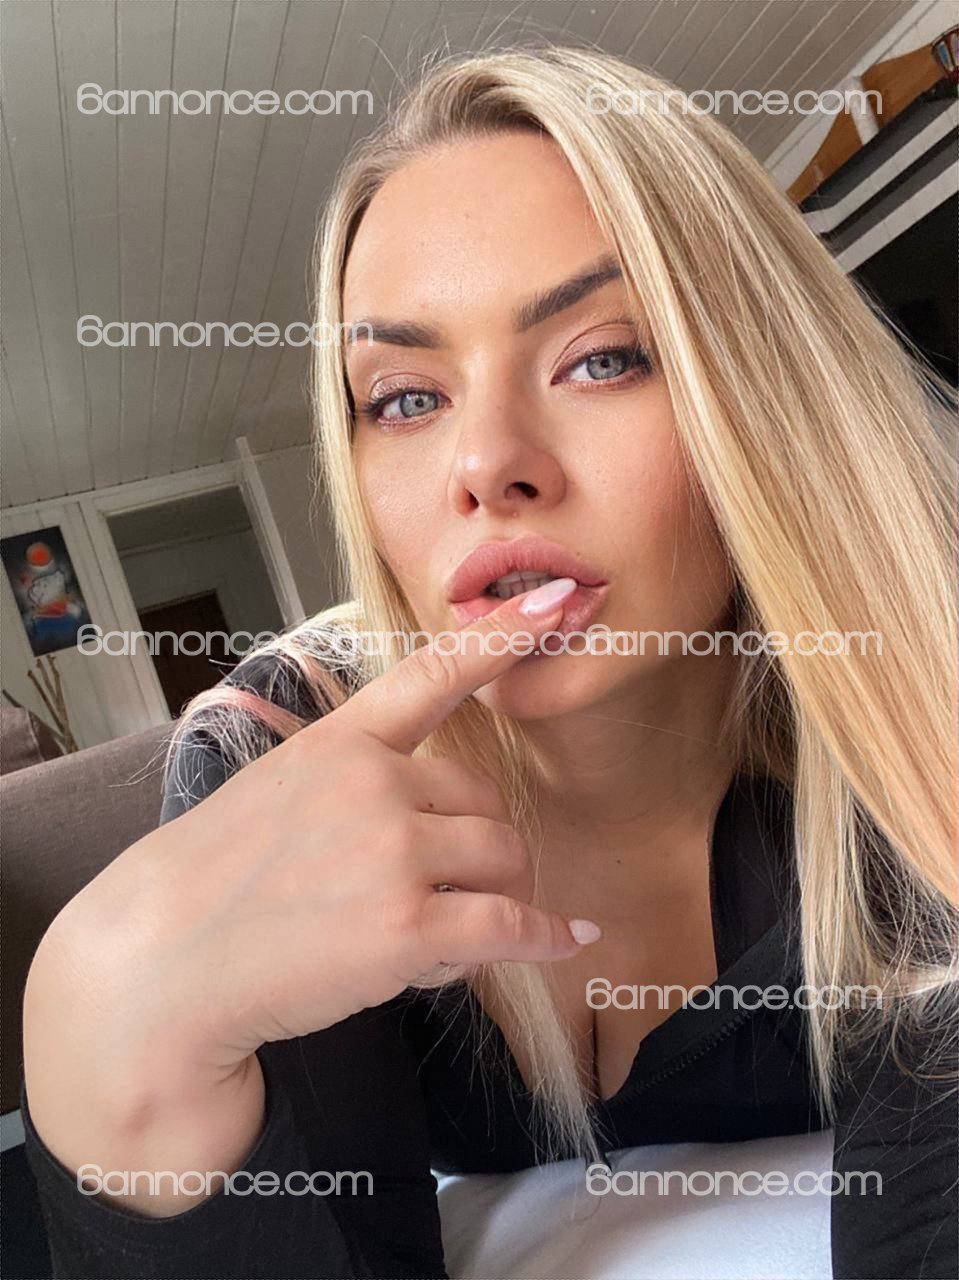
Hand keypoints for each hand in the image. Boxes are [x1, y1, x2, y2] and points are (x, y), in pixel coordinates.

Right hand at [22, 577, 599, 1211]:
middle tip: (424, 894)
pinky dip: (545, 934)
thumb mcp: (275, 791)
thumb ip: (352, 781)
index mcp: (339, 742)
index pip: (433, 675)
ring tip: (429, 933)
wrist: (158, 965)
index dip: (501, 634)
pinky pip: (511, 923)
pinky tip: (567, 937)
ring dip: (489, 896)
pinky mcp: (408, 926)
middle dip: (475, 849)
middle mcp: (374, 783)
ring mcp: (393, 851)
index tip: (555, 600)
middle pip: (488, 803)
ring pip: (505, 860)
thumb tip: (433, 812)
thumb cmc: (213, 883)